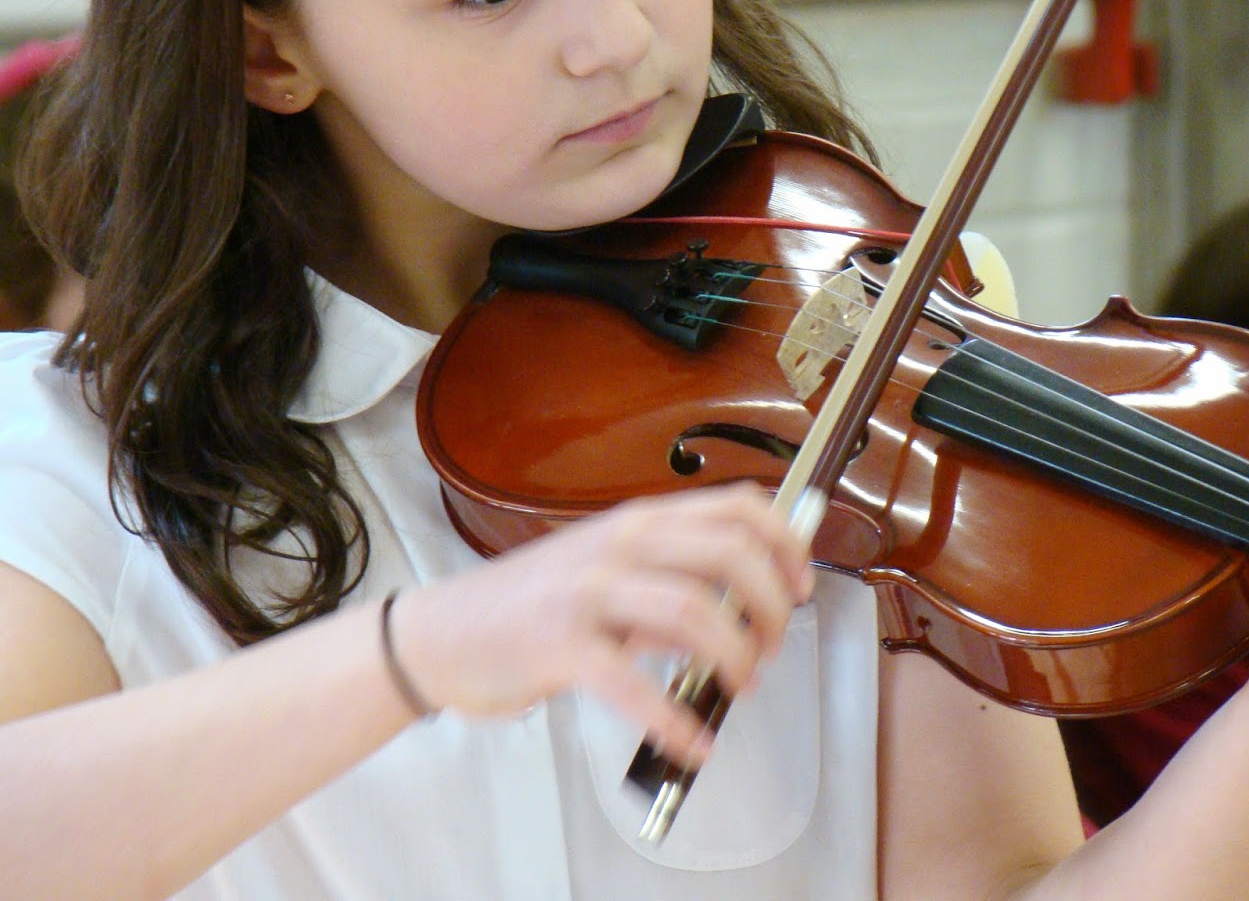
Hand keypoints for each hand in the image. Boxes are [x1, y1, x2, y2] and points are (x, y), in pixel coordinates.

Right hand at [392, 481, 813, 763]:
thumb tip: (746, 604)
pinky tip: (695, 742)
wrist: (445, 633)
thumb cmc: (537, 603)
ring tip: (742, 686)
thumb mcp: (611, 572)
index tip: (802, 584)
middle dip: (772, 606)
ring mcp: (589, 591)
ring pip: (695, 612)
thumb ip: (674, 581)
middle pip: (730, 556)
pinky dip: (678, 720)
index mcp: (640, 521)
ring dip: (737, 656)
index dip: (785, 544)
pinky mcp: (562, 646)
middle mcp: (620, 544)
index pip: (738, 507)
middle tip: (774, 646)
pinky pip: (636, 686)